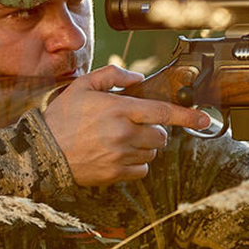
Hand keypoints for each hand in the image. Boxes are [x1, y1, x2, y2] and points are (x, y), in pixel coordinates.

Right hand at [43, 65, 210, 186]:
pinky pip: (143, 170)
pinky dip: (137, 163)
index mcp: (119, 108)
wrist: (44, 152)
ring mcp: (121, 155)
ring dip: (145, 146)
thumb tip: (138, 77)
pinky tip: (119, 156)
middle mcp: (124, 132)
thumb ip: (112, 75)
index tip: (205, 119)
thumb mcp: (83, 86)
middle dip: (154, 130)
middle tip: (134, 127)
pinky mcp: (117, 174)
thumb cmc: (62, 117)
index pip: (163, 112)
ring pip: (153, 152)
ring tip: (120, 141)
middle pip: (161, 135)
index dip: (188, 116)